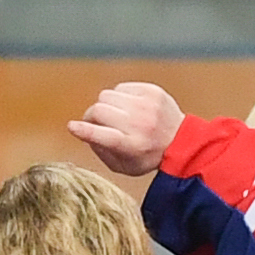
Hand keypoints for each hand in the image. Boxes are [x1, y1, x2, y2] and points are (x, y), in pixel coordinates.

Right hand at [66, 81, 181, 179]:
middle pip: (98, 110)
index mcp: (132, 146)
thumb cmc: (147, 156)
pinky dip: (119, 97)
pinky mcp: (151, 90)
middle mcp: (140, 124)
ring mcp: (146, 105)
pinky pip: (120, 87)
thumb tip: (83, 132)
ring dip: (106, 106)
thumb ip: (101, 151)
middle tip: (97, 123)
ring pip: (106, 95)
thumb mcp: (123, 166)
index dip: (84, 130)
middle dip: (91, 117)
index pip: (103, 136)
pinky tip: (130, 107)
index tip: (72, 127)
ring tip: (118, 116)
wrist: (182, 140)